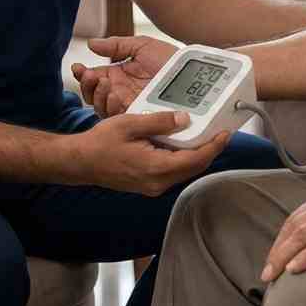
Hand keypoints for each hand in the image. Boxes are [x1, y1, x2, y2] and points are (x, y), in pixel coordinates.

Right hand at [72, 35, 178, 116]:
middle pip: (95, 96)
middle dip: (88, 86)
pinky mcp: (140, 118)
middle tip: (89, 75)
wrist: (191, 70)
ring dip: (97, 95)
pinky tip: (113, 96)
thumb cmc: (170, 57)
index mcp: (120, 77)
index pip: (95, 79)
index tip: (78, 67)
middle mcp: (122, 93)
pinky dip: (112, 107)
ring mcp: (130, 106)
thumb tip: (91, 44)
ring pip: (104, 108)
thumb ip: (117, 46)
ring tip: (102, 83)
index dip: (84, 74)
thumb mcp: (142, 46)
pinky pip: (120, 118)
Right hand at [73, 110, 229, 196]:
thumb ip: (159, 122)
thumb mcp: (130, 124)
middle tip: (220, 132)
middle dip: (209, 150)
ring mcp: (153, 186)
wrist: (80, 163)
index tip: (225, 133)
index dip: (213, 146)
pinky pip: (173, 172)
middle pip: (194, 168)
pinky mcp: (148, 184)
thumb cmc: (100, 143)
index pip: (195, 160)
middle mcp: (158, 182)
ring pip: (184, 171)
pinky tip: (184, 144)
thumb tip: (184, 119)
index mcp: (156, 168)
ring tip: (206, 135)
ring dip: (197, 155)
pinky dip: (183, 159)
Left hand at [260, 186, 305, 279]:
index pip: (296, 218)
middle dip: (276, 250)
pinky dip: (304, 257)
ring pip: (301, 236)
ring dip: (283, 257)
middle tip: (267, 271)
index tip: (275, 256)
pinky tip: (294, 269)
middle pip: (293, 227)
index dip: (282, 239)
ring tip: (273, 275)